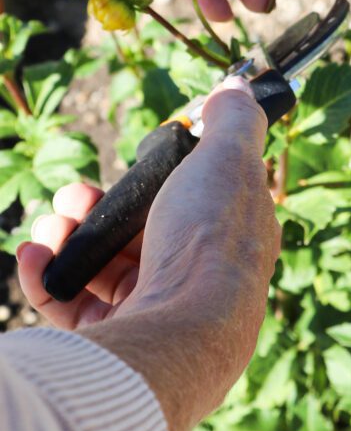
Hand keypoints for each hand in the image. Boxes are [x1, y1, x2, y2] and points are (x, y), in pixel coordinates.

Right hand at [17, 77, 280, 430]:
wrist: (181, 336)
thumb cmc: (209, 243)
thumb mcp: (229, 161)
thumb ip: (233, 122)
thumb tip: (236, 89)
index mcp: (229, 236)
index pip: (193, 199)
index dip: (158, 177)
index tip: (132, 161)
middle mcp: (197, 275)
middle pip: (139, 231)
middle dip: (96, 204)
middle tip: (71, 193)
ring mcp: (157, 311)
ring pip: (102, 266)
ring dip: (67, 236)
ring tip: (50, 224)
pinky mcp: (119, 341)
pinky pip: (73, 305)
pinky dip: (48, 276)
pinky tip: (32, 255)